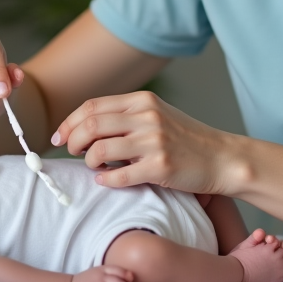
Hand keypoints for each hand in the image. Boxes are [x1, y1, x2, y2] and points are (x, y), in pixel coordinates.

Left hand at [52, 91, 236, 195]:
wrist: (223, 158)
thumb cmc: (186, 140)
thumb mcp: (157, 115)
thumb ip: (126, 116)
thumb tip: (84, 127)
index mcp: (142, 100)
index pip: (92, 106)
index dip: (69, 122)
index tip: (60, 137)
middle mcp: (147, 117)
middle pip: (90, 126)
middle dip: (73, 141)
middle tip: (71, 152)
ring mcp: (154, 142)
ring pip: (99, 151)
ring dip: (88, 162)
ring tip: (95, 168)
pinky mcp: (160, 167)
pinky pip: (118, 176)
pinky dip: (105, 181)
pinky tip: (107, 181)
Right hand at [228, 229, 282, 281]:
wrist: (237, 276)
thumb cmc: (238, 259)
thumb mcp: (245, 245)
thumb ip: (255, 237)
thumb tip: (263, 232)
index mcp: (269, 249)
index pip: (278, 241)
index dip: (272, 242)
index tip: (266, 244)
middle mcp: (277, 259)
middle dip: (280, 248)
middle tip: (272, 251)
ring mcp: (279, 270)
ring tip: (277, 259)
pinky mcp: (279, 280)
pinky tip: (280, 268)